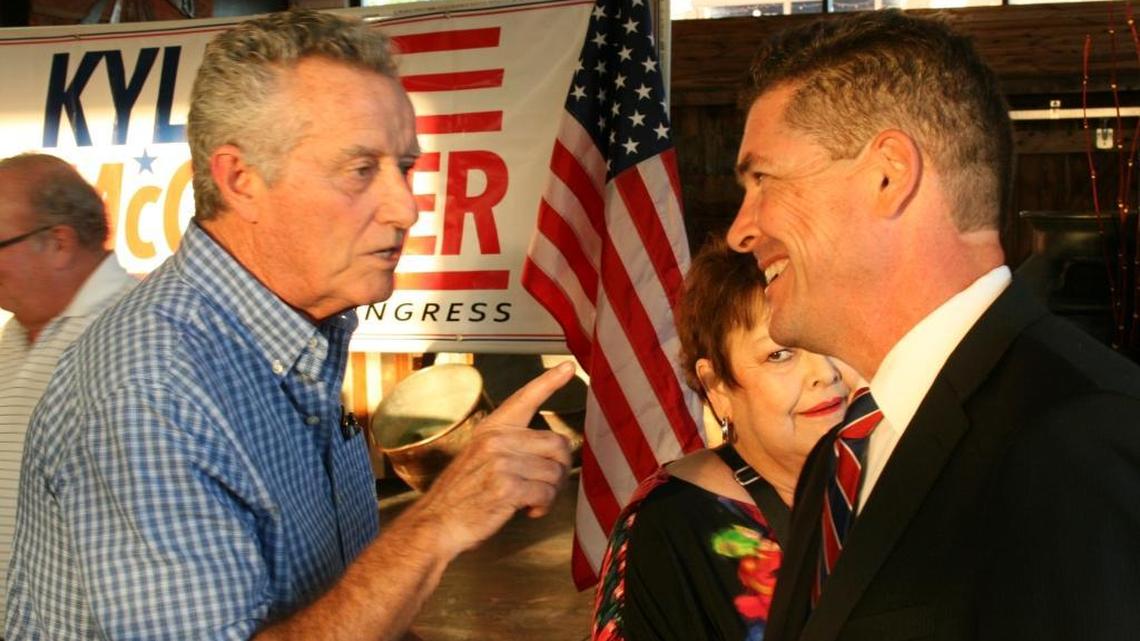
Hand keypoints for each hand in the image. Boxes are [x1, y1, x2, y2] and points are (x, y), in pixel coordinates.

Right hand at [411, 361, 575, 557]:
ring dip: (550, 492)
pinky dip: (543, 507)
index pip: (524, 399)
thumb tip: (554, 451)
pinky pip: (547, 493)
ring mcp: (501, 463)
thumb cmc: (462, 496)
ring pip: (555, 472)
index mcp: (491, 429)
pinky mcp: (507, 487)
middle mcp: (497, 440)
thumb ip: (512, 448)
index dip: (549, 381)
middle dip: (560, 469)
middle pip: (558, 444)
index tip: (568, 367)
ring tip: (531, 500)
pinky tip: (528, 510)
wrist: (436, 524)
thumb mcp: (480, 458)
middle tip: (547, 484)